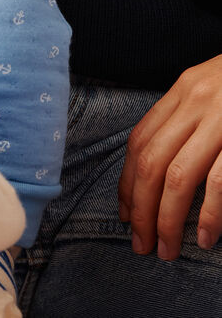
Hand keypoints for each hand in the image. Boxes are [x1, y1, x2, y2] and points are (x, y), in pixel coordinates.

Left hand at [118, 55, 221, 259]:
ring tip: (165, 248)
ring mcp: (221, 119)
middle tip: (140, 243)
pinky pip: (219, 181)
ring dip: (167, 218)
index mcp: (183, 91)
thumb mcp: (213, 89)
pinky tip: (204, 237)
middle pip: (151, 162)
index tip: (125, 213)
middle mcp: (196, 102)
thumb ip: (188, 118)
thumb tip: (161, 168)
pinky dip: (209, 213)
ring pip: (178, 175)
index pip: (140, 140)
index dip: (127, 181)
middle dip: (141, 208)